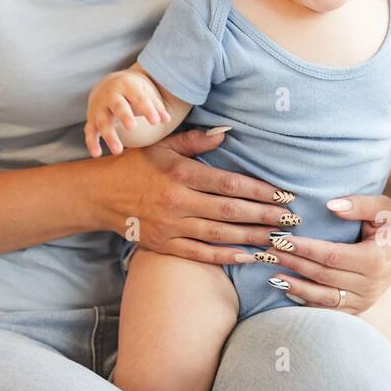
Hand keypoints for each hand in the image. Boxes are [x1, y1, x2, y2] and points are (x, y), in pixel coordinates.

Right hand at [85, 69, 170, 156]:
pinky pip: (90, 131)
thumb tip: (166, 119)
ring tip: (118, 150)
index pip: (138, 97)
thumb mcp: (145, 92)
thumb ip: (156, 106)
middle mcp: (110, 95)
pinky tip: (97, 154)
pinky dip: (92, 142)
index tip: (156, 121)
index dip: (147, 109)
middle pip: (117, 105)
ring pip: (102, 121)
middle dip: (124, 116)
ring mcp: (98, 107)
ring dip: (109, 135)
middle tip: (132, 127)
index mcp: (126, 85)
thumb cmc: (133, 91)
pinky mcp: (91, 119)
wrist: (109, 85)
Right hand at [93, 126, 294, 263]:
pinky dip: (225, 257)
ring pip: (220, 234)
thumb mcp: (162, 146)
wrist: (99, 194)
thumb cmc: (134, 165)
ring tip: (277, 239)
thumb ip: (194, 141)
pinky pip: (200, 254)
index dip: (259, 190)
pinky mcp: (164, 245)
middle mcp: (178, 201)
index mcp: (180, 174)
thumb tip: (225, 133)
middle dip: (264, 216)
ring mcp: (171, 226)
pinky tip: (249, 256)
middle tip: (291, 220)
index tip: (283, 194)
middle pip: (230, 210)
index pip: (229, 183)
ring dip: (252, 237)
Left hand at [256, 193, 390, 313]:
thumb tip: (330, 206)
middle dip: (292, 264)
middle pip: (322, 276)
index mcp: (375, 259)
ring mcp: (366, 299)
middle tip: (266, 252)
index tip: (279, 239)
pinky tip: (288, 292)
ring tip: (271, 276)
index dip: (303, 249)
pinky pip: (331, 309)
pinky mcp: (361, 306)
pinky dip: (308, 302)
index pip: (330, 256)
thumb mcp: (383, 206)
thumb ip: (358, 204)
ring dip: (296, 287)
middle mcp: (371, 284)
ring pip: (324, 297)